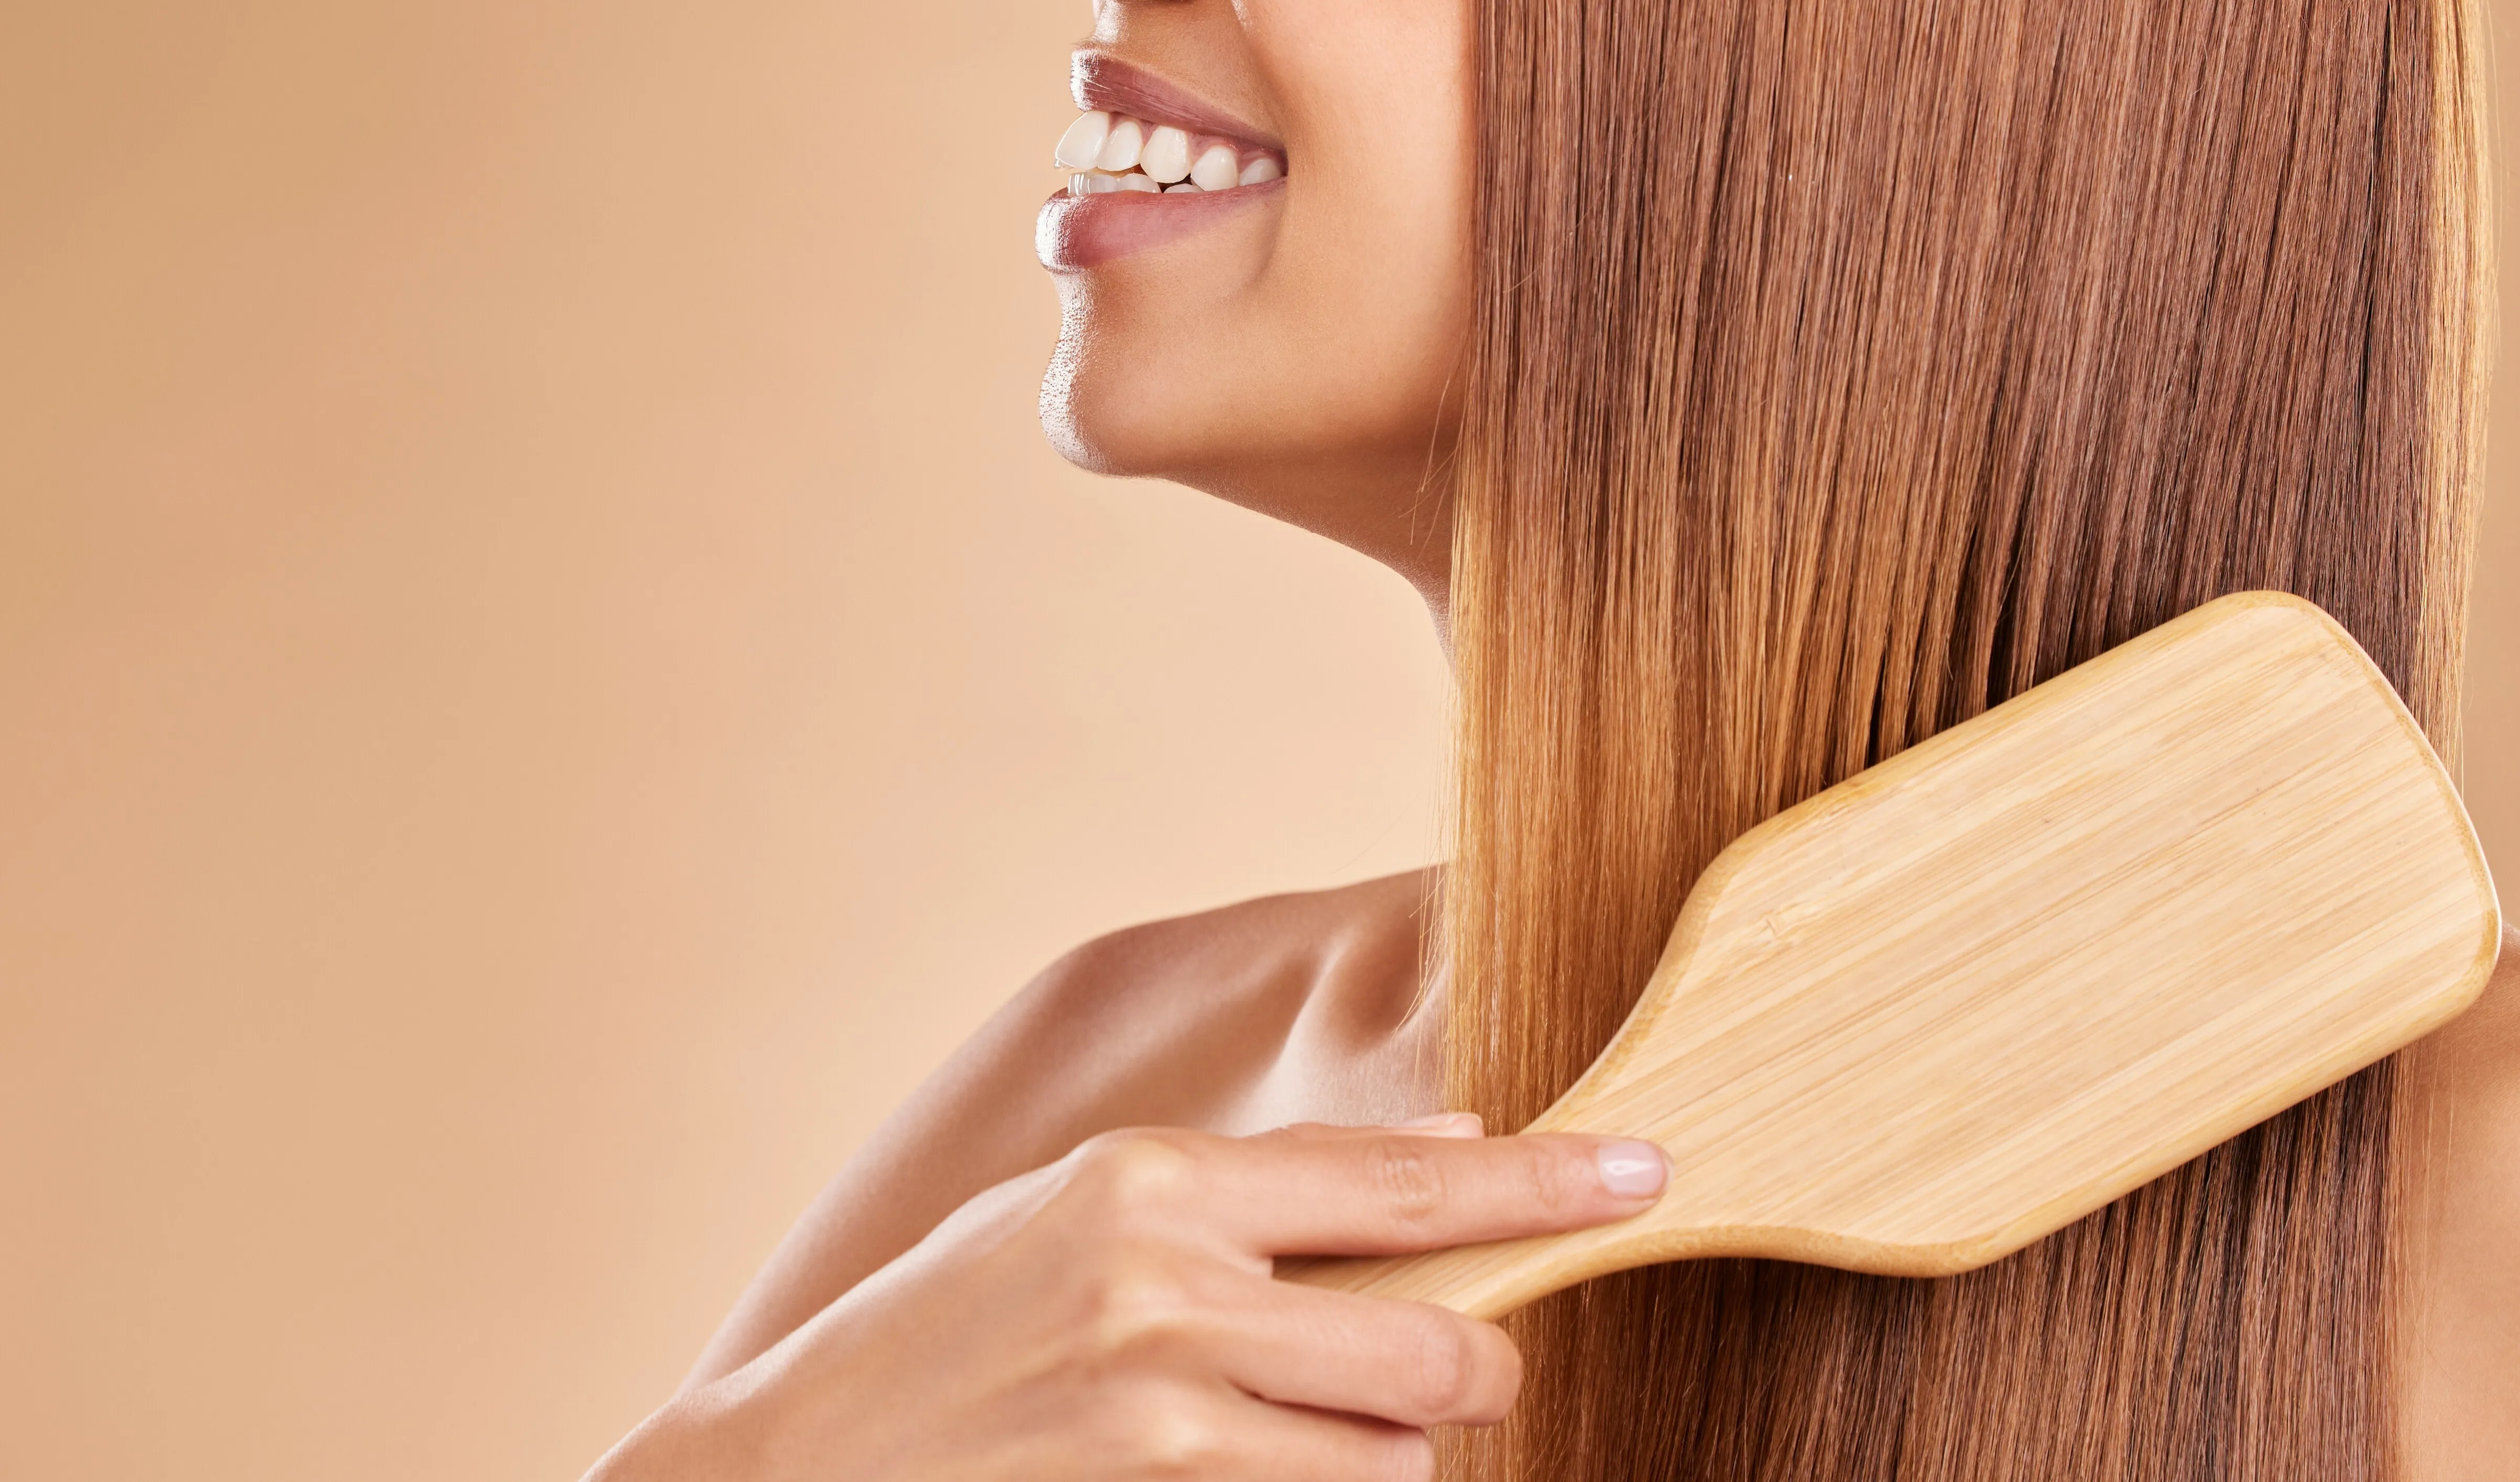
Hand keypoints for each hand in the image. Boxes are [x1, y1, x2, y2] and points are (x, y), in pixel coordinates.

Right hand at [589, 1114, 1667, 1481]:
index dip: (1548, 1181)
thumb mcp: (1082, 1209)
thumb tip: (1451, 1149)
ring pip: (1393, 1454)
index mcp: (1156, 1181)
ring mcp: (1158, 1413)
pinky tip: (1238, 1474)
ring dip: (1383, 1455)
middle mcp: (1167, 1287)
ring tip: (1281, 1432)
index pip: (1408, 1179)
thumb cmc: (943, 1331)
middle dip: (1474, 1366)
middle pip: (1435, 1341)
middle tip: (1453, 1366)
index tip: (1647, 1171)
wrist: (792, 1472)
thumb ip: (1265, 1188)